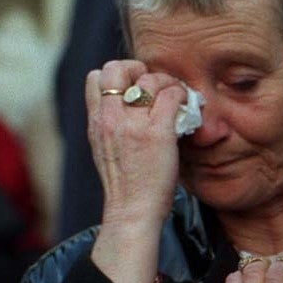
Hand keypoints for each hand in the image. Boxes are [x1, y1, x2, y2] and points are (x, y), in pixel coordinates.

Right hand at [86, 60, 190, 282]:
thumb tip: (127, 107)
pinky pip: (171, 96)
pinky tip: (186, 108)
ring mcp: (133, 125)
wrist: (132, 213)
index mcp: (96, 122)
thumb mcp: (104, 149)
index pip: (96, 77)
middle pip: (116, 68)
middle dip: (138, 70)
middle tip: (155, 87)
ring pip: (148, 79)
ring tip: (175, 98)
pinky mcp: (157, 134)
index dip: (118, 76)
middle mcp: (110, 119)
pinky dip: (181, 96)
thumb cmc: (125, 186)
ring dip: (165, 83)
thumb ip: (110, 125)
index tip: (135, 89)